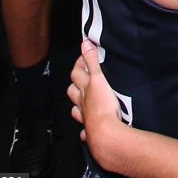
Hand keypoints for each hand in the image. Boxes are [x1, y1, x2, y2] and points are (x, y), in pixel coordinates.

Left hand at [68, 40, 125, 168]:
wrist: (105, 132)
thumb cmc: (103, 106)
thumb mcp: (98, 79)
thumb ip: (92, 62)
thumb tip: (85, 44)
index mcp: (84, 90)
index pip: (77, 73)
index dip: (79, 64)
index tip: (85, 56)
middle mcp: (82, 103)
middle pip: (73, 91)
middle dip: (75, 83)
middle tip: (82, 76)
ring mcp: (85, 117)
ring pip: (76, 109)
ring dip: (77, 103)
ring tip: (81, 99)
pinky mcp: (91, 129)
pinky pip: (84, 129)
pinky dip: (84, 127)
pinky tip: (86, 128)